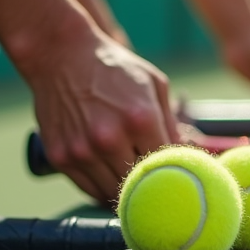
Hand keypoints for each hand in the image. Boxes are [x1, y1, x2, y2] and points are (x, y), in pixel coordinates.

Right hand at [21, 29, 179, 203]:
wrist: (60, 55)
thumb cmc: (113, 68)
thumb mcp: (154, 85)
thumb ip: (172, 123)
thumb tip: (189, 154)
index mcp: (140, 119)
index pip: (167, 166)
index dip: (173, 172)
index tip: (176, 173)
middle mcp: (110, 138)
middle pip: (141, 184)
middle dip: (151, 184)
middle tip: (156, 183)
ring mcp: (83, 151)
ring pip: (115, 194)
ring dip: (127, 192)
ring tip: (133, 182)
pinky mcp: (61, 157)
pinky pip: (89, 190)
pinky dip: (103, 191)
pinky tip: (110, 179)